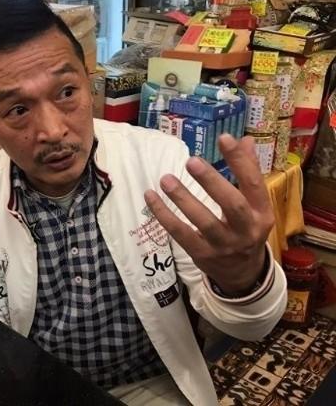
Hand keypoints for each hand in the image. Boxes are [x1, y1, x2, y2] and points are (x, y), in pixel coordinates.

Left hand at [143, 134, 273, 295]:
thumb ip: (248, 172)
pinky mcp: (202, 254)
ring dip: (183, 199)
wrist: (243, 274)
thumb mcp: (255, 204)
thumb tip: (244, 139)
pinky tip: (150, 197)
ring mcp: (223, 245)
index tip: (224, 138)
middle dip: (211, 182)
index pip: (253, 184)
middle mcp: (246, 229)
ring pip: (203, 222)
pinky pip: (180, 233)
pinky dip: (164, 215)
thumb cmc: (246, 228)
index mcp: (261, 212)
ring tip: (165, 179)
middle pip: (231, 204)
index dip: (240, 161)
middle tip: (191, 161)